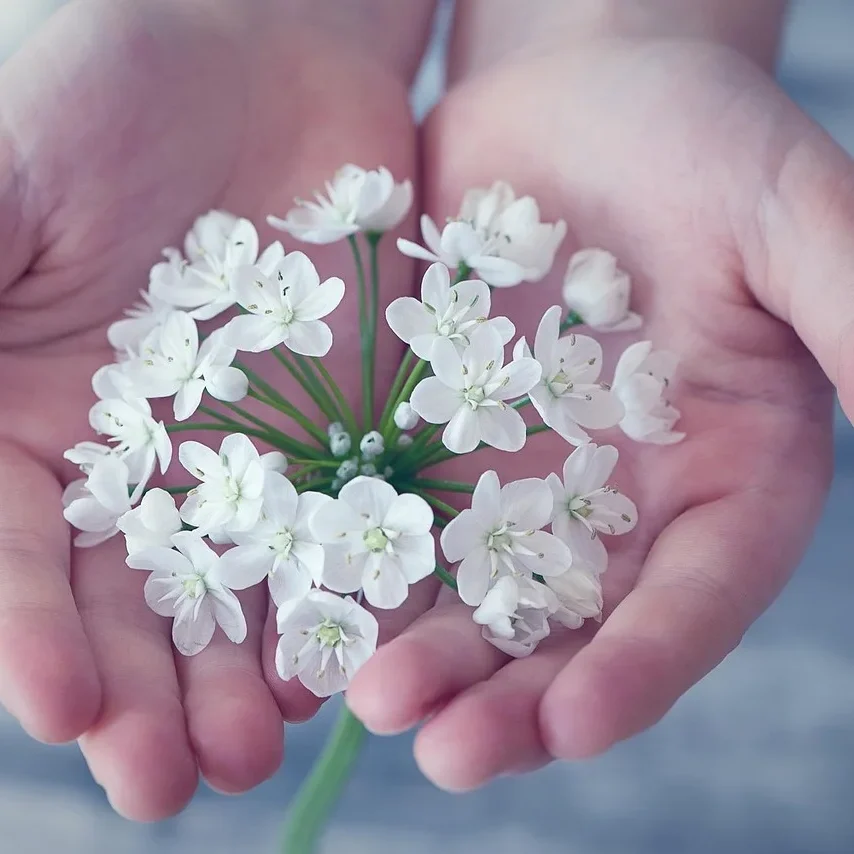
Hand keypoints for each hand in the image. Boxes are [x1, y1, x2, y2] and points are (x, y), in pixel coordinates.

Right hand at [0, 0, 428, 817]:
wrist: (251, 40)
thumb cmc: (93, 84)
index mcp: (14, 415)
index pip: (9, 554)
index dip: (27, 636)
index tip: (59, 709)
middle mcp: (125, 455)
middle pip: (125, 600)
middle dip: (141, 691)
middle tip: (165, 783)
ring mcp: (240, 446)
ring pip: (235, 587)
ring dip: (239, 673)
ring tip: (255, 752)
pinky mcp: (335, 423)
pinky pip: (339, 524)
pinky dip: (341, 594)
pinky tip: (346, 658)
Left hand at [347, 35, 853, 788]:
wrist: (581, 95)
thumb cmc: (703, 139)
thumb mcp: (791, 213)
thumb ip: (848, 313)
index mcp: (723, 475)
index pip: (690, 596)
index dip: (641, 667)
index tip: (578, 724)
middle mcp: (619, 500)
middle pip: (568, 626)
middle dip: (511, 696)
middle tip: (443, 752)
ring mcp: (518, 474)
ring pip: (471, 592)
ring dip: (424, 654)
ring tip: (372, 703)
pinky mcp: (435, 433)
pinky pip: (393, 516)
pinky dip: (359, 568)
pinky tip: (316, 614)